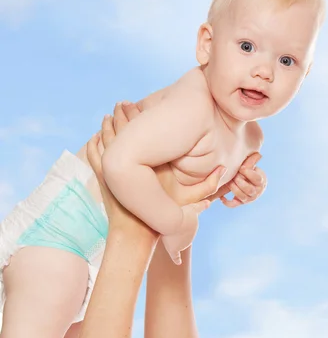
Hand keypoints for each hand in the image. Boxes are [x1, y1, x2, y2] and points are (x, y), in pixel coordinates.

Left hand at [87, 103, 224, 245]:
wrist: (136, 233)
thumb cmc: (163, 216)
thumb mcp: (190, 200)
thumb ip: (208, 187)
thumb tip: (223, 171)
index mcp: (152, 162)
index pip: (141, 130)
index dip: (137, 113)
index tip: (136, 104)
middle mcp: (131, 162)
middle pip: (121, 128)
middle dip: (120, 114)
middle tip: (122, 104)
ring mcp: (114, 170)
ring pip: (105, 138)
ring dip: (107, 125)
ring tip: (109, 115)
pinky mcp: (103, 178)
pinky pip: (94, 154)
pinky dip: (94, 142)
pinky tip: (96, 137)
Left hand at [208, 152, 266, 207]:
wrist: (249, 182)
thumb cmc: (249, 170)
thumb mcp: (252, 165)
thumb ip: (252, 161)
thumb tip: (257, 154)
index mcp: (261, 182)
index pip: (257, 179)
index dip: (249, 173)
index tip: (242, 168)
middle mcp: (256, 192)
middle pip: (249, 189)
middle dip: (240, 181)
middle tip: (233, 175)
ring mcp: (248, 199)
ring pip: (241, 196)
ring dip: (234, 189)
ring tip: (228, 182)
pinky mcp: (240, 203)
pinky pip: (234, 205)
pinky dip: (227, 202)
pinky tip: (222, 197)